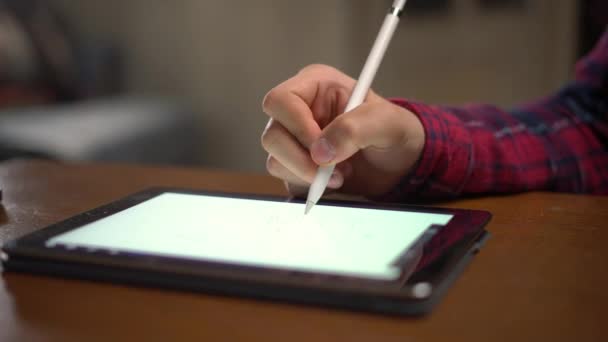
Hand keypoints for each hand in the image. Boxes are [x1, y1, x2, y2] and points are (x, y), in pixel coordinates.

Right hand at [261, 64, 424, 197]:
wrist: (399, 162)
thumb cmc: (393, 132)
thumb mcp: (386, 123)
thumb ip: (355, 129)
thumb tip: (320, 152)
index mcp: (315, 86)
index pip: (281, 101)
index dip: (297, 126)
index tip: (322, 149)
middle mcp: (299, 110)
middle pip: (272, 136)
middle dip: (301, 159)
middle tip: (332, 170)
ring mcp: (293, 139)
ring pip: (275, 161)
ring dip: (308, 174)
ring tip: (342, 172)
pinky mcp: (294, 165)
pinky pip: (286, 180)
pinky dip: (309, 186)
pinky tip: (333, 179)